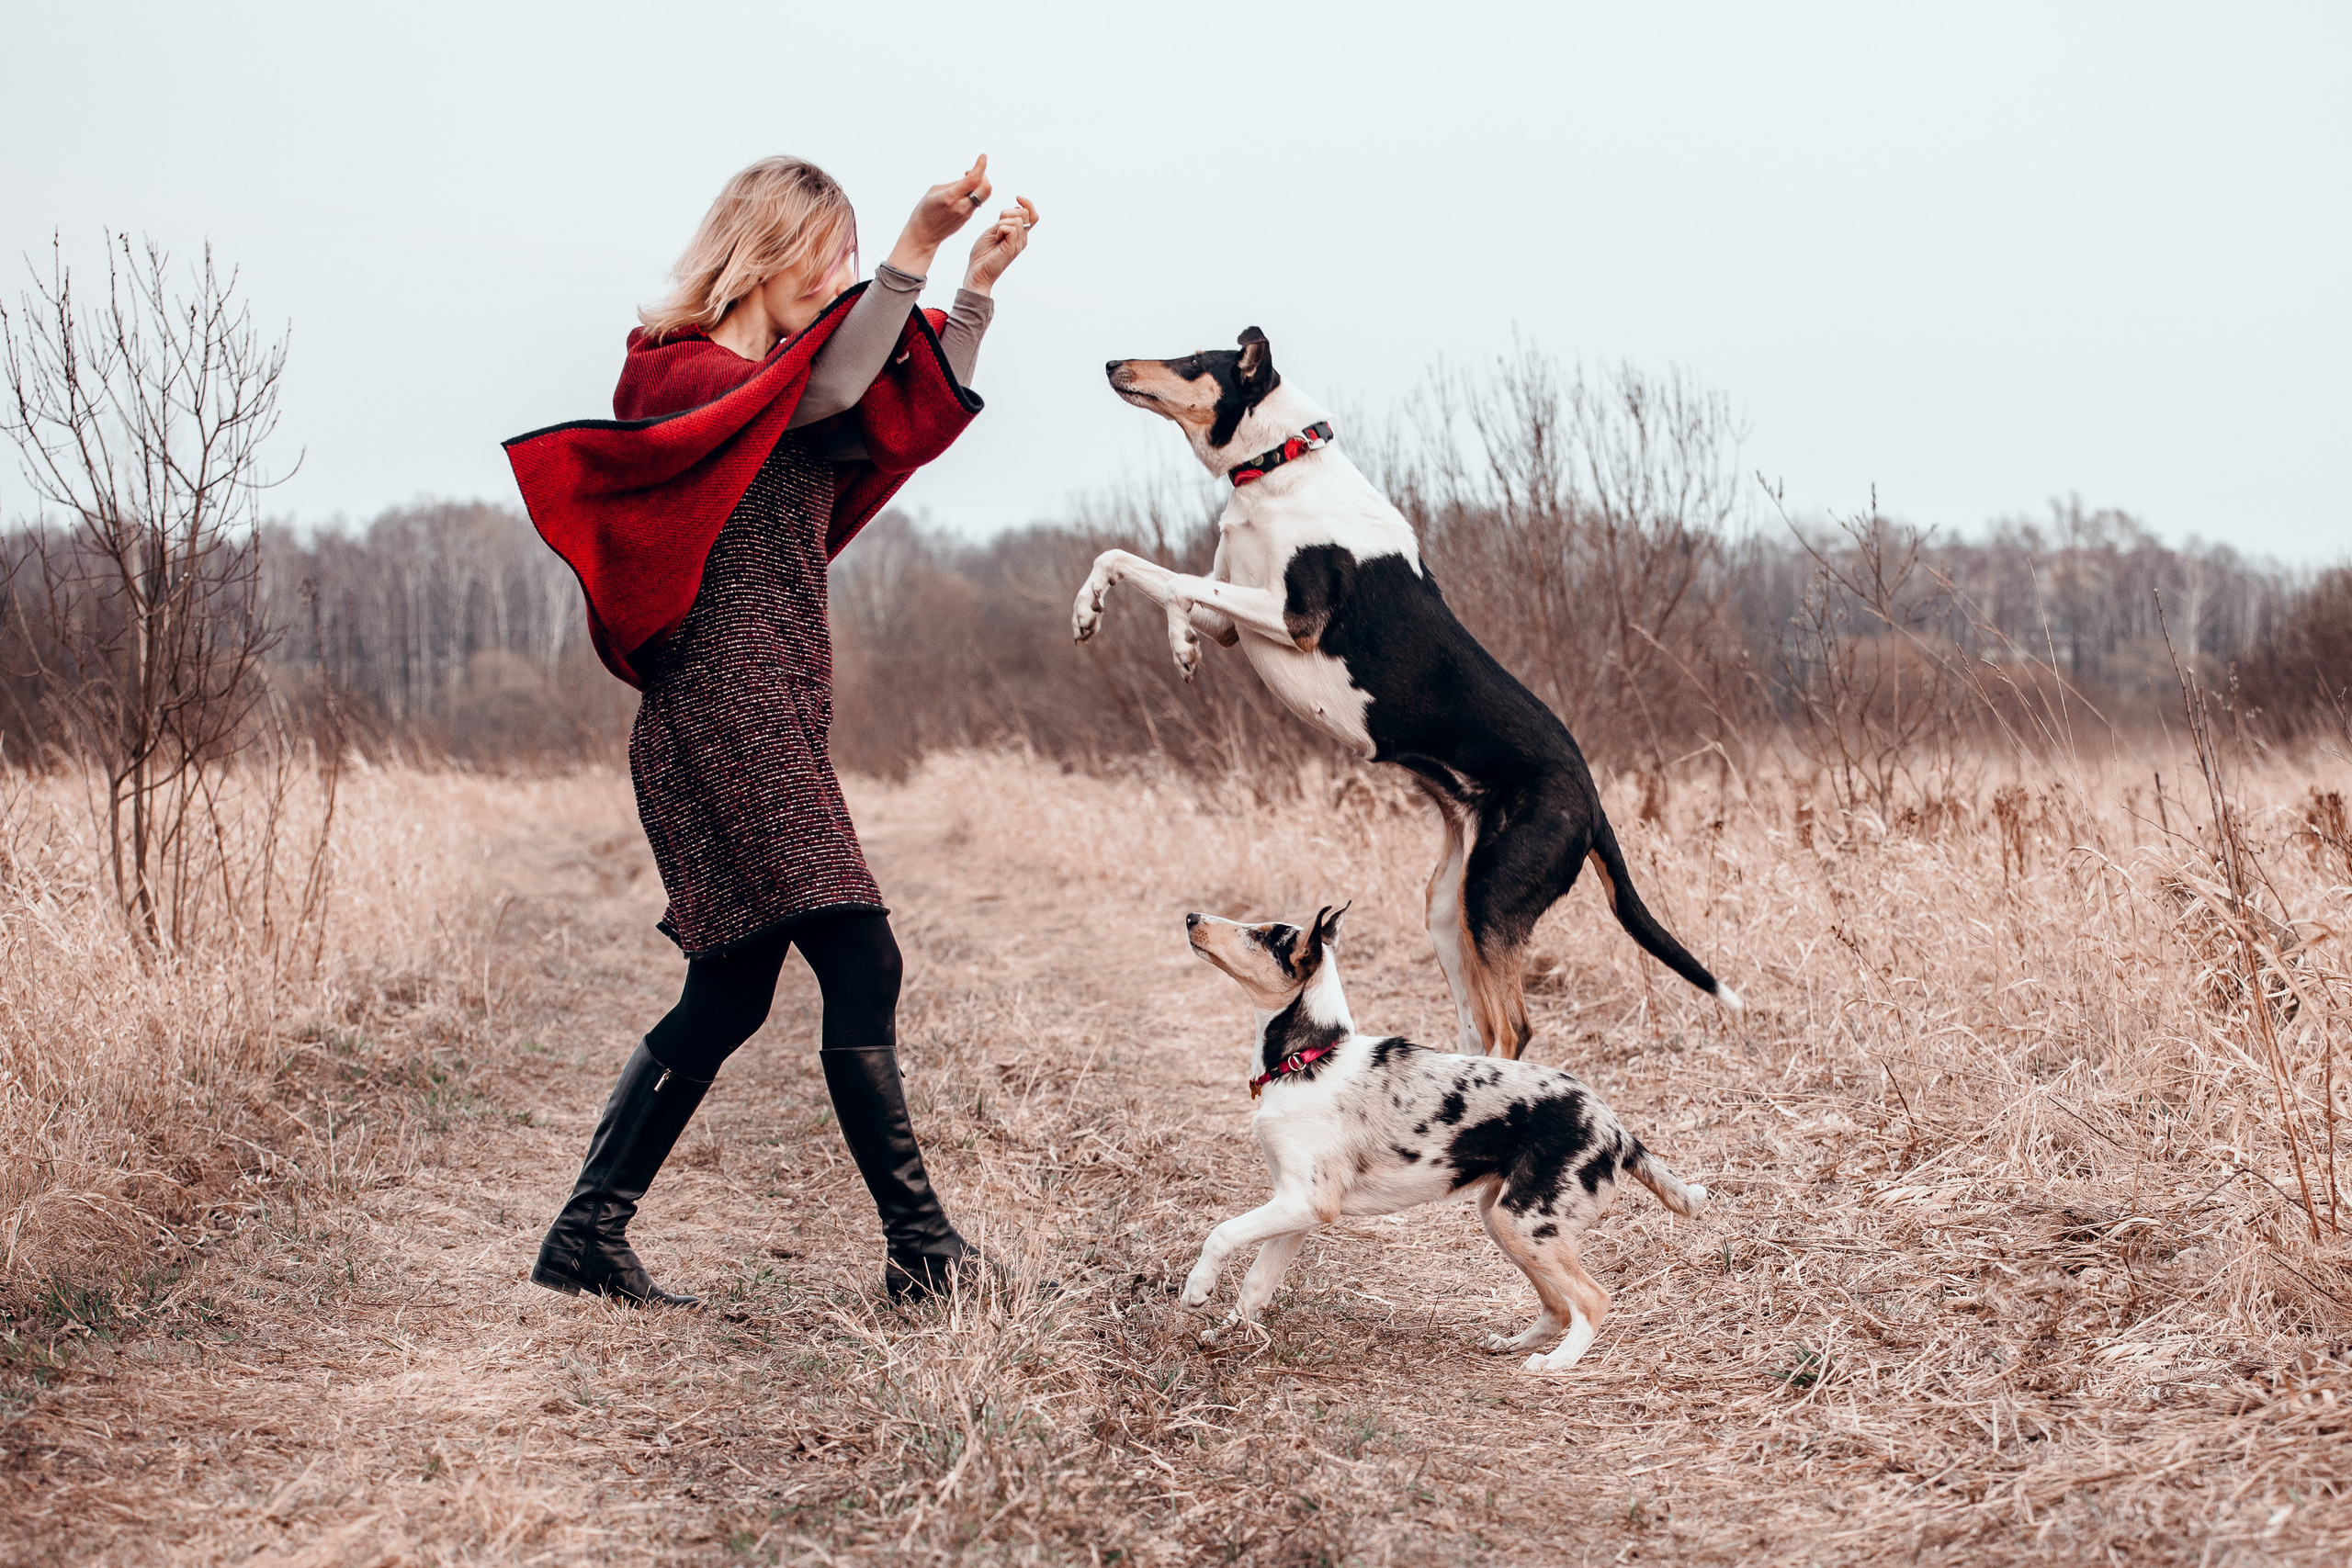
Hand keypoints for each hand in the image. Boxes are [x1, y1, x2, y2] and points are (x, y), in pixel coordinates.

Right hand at [886, 155, 991, 274]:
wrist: (923, 235)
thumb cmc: (924, 210)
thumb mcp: (935, 191)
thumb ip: (954, 184)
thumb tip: (969, 178)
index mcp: (950, 197)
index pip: (973, 179)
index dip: (980, 166)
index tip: (983, 156)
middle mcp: (961, 206)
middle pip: (985, 188)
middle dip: (983, 175)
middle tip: (971, 171)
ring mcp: (966, 214)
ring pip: (984, 195)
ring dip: (980, 184)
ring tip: (967, 181)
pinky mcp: (967, 218)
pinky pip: (977, 201)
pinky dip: (975, 192)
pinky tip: (965, 191)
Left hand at [963, 197, 1037, 294]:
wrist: (977, 272)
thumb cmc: (983, 253)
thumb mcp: (995, 230)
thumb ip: (1005, 221)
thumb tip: (1017, 208)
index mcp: (1019, 234)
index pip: (1033, 215)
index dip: (1027, 203)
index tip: (1017, 198)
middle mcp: (1022, 239)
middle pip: (1024, 213)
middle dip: (1007, 213)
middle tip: (997, 227)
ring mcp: (1018, 243)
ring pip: (1017, 219)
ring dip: (1001, 223)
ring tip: (996, 236)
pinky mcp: (1012, 248)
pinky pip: (1010, 227)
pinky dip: (999, 230)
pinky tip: (996, 240)